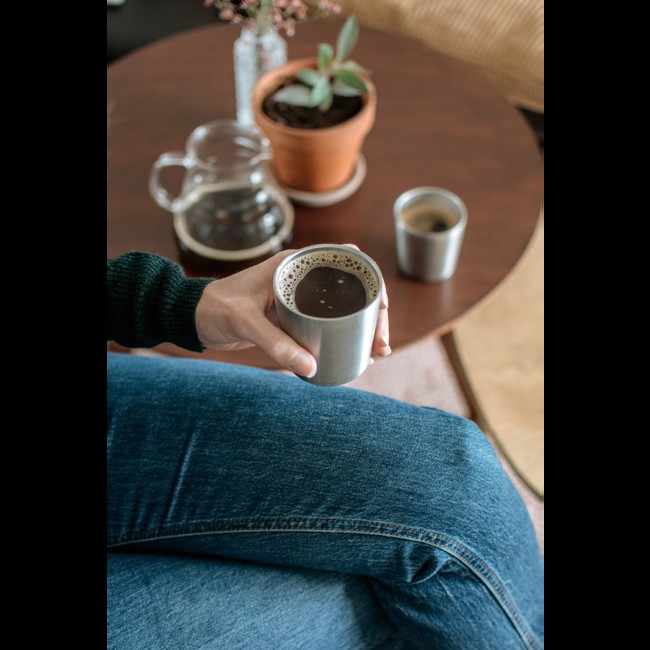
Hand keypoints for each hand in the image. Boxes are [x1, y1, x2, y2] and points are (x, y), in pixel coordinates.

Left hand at [195, 247, 390, 376]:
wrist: (195, 317)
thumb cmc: (216, 308)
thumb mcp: (245, 322)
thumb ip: (275, 343)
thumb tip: (311, 367)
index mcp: (295, 264)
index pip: (347, 264)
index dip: (372, 284)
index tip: (382, 311)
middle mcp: (303, 277)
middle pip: (352, 292)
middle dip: (374, 317)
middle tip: (381, 346)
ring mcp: (300, 297)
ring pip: (343, 310)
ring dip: (363, 329)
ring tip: (375, 354)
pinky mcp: (294, 316)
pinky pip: (326, 325)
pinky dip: (343, 338)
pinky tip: (352, 355)